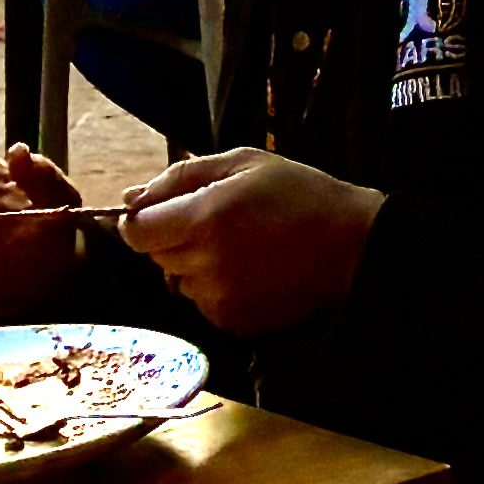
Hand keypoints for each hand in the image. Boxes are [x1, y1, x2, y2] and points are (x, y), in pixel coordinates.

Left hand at [119, 147, 383, 332]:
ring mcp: (217, 298)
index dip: (142, 218)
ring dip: (193, 262)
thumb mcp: (244, 162)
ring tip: (239, 244)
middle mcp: (204, 263)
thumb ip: (181, 176)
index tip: (162, 211)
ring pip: (177, 278)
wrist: (352, 245)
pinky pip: (201, 301)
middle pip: (154, 254)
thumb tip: (131, 196)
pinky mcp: (230, 321)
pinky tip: (249, 269)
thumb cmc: (300, 193)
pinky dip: (214, 286)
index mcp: (204, 218)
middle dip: (173, 235)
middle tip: (215, 220)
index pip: (136, 230)